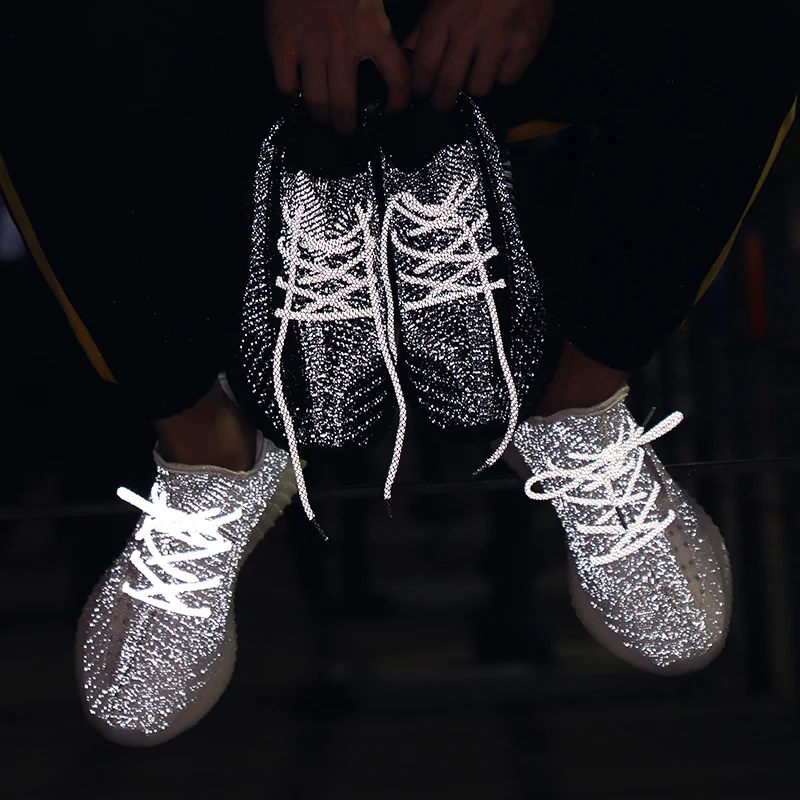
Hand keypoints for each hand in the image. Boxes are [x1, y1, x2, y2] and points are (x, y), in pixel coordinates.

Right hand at [265, 0, 410, 134]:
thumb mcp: (371, 0)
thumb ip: (379, 30)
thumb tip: (386, 60)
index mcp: (372, 30)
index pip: (397, 76)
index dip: (399, 100)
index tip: (394, 110)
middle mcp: (342, 45)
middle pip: (345, 104)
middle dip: (346, 126)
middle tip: (346, 130)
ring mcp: (310, 46)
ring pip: (317, 101)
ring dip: (321, 116)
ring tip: (323, 117)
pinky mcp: (283, 44)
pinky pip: (288, 84)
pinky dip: (293, 91)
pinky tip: (298, 87)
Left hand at [405, 0, 553, 110]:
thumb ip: (426, 26)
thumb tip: (408, 52)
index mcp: (445, 17)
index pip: (424, 66)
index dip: (420, 88)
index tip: (422, 95)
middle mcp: (470, 30)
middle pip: (448, 85)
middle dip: (442, 102)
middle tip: (444, 103)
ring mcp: (500, 39)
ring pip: (479, 88)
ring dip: (476, 84)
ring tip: (478, 71)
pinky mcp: (525, 45)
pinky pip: (507, 79)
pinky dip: (503, 74)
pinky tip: (502, 59)